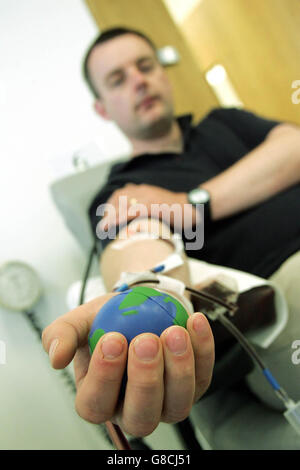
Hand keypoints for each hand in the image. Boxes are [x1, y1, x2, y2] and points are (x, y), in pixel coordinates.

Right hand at [42, 294, 214, 436]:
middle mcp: (133, 408)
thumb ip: (62, 335)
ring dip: (179, 370)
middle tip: (146, 340)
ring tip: (173, 333)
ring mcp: (167, 401)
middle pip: (141, 416)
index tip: (113, 339)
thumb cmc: (109, 319)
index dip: (104, 377)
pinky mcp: (195, 385)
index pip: (96, 404)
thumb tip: (56, 358)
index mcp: (100, 398)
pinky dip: (203, 350)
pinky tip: (194, 322)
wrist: (141, 305)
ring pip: (177, 405)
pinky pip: (204, 376)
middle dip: (145, 380)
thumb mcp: (80, 320)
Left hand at [99, 183, 196, 232]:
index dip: (110, 205)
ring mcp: (148, 197)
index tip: (106, 217)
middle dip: (108, 211)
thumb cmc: (176, 211)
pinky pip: (132, 211)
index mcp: (144, 189)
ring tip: (104, 228)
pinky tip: (113, 225)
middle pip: (118, 198)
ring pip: (123, 204)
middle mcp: (143, 191)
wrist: (192, 208)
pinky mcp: (152, 206)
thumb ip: (146, 208)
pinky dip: (120, 218)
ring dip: (110, 217)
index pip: (120, 193)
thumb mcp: (157, 205)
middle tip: (104, 225)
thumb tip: (133, 219)